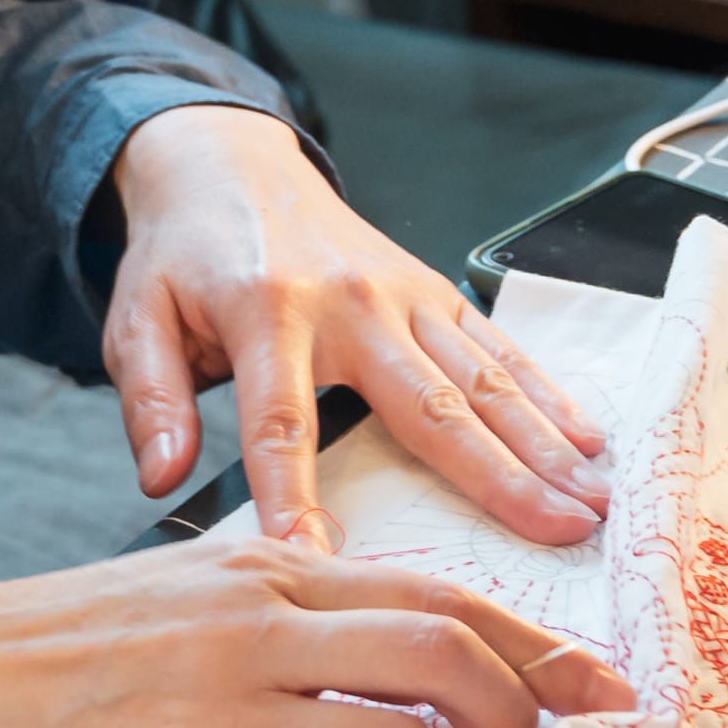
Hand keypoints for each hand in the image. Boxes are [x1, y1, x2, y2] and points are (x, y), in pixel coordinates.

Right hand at [0, 531, 636, 727]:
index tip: (610, 691)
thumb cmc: (56, 643)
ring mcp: (217, 721)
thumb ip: (292, 614)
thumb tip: (410, 666)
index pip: (439, 597)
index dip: (542, 647)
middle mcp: (252, 636)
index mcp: (260, 575)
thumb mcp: (184, 594)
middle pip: (447, 664)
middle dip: (519, 723)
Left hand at [106, 105, 610, 546]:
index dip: (297, 496)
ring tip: (592, 501)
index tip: (321, 563)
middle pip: (426, 403)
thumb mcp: (135, 317)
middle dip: (496, 475)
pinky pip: (495, 346)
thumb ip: (150, 397)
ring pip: (481, 378)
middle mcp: (348, 301)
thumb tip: (162, 476)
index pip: (282, 423)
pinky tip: (588, 437)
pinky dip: (546, 392)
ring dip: (542, 443)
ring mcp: (401, 292)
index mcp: (266, 313)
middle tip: (556, 533)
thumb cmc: (183, 254)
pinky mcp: (431, 289)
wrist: (229, 164)